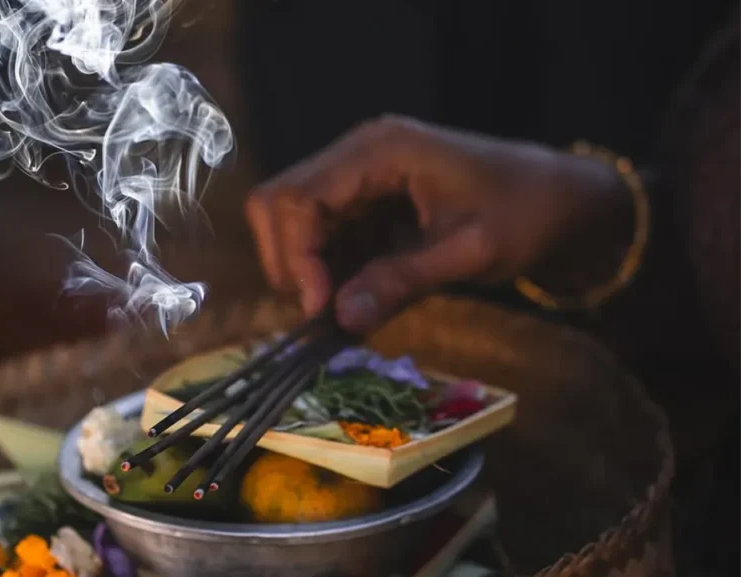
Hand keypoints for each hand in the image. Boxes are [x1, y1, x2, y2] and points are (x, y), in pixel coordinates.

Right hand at [245, 115, 632, 332]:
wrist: (561, 200)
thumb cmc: (527, 214)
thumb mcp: (470, 251)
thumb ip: (403, 281)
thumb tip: (340, 321)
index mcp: (380, 150)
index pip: (298, 198)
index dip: (297, 256)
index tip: (320, 309)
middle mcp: (357, 154)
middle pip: (280, 204)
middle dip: (291, 263)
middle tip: (324, 313)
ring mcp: (358, 176)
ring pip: (293, 223)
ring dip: (307, 272)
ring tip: (344, 313)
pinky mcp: (365, 202)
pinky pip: (323, 237)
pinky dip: (329, 273)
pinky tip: (356, 301)